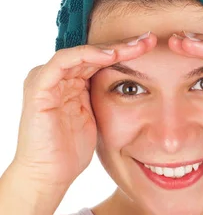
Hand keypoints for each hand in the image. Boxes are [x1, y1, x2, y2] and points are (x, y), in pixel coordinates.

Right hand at [11, 33, 154, 204]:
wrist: (48, 174)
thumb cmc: (71, 151)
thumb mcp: (97, 119)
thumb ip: (106, 99)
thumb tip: (139, 88)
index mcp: (71, 83)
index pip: (100, 59)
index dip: (126, 52)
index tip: (152, 48)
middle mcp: (58, 77)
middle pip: (94, 52)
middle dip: (124, 45)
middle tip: (150, 40)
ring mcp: (46, 79)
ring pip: (82, 52)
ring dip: (111, 47)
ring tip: (136, 46)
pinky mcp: (39, 86)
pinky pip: (64, 61)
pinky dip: (88, 55)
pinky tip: (111, 55)